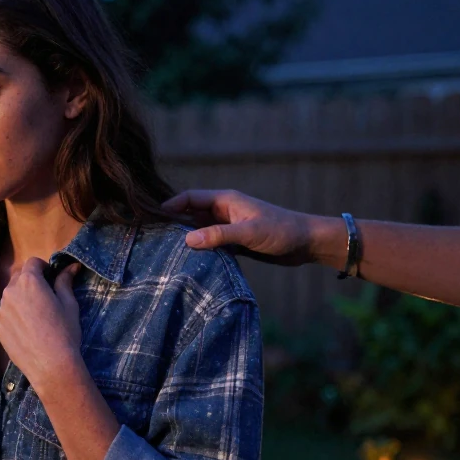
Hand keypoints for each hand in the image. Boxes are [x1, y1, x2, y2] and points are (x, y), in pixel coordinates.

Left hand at [0, 259, 81, 389]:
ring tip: (34, 316)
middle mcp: (10, 291)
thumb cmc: (65, 332)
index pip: (32, 262)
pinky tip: (25, 329)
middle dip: (30, 282)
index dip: (43, 267)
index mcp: (30, 281)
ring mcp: (0, 309)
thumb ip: (65, 282)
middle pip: (18, 277)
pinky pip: (4, 313)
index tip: (49, 277)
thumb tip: (71, 266)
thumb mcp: (69, 304)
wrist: (51, 365)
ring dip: (20, 298)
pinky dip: (13, 315)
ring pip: (9, 296)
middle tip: (43, 297)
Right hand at [162, 189, 319, 265]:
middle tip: (153, 238)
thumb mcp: (249, 233)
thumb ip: (218, 235)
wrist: (307, 243)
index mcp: (225, 201)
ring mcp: (227, 227)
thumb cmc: (281, 231)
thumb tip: (186, 239)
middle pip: (190, 214)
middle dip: (173, 223)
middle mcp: (223, 211)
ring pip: (198, 230)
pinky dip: (199, 249)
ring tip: (165, 252)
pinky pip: (209, 243)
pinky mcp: (233, 241)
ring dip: (186, 239)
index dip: (170, 206)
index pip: (189, 198)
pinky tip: (188, 261)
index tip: (153, 219)